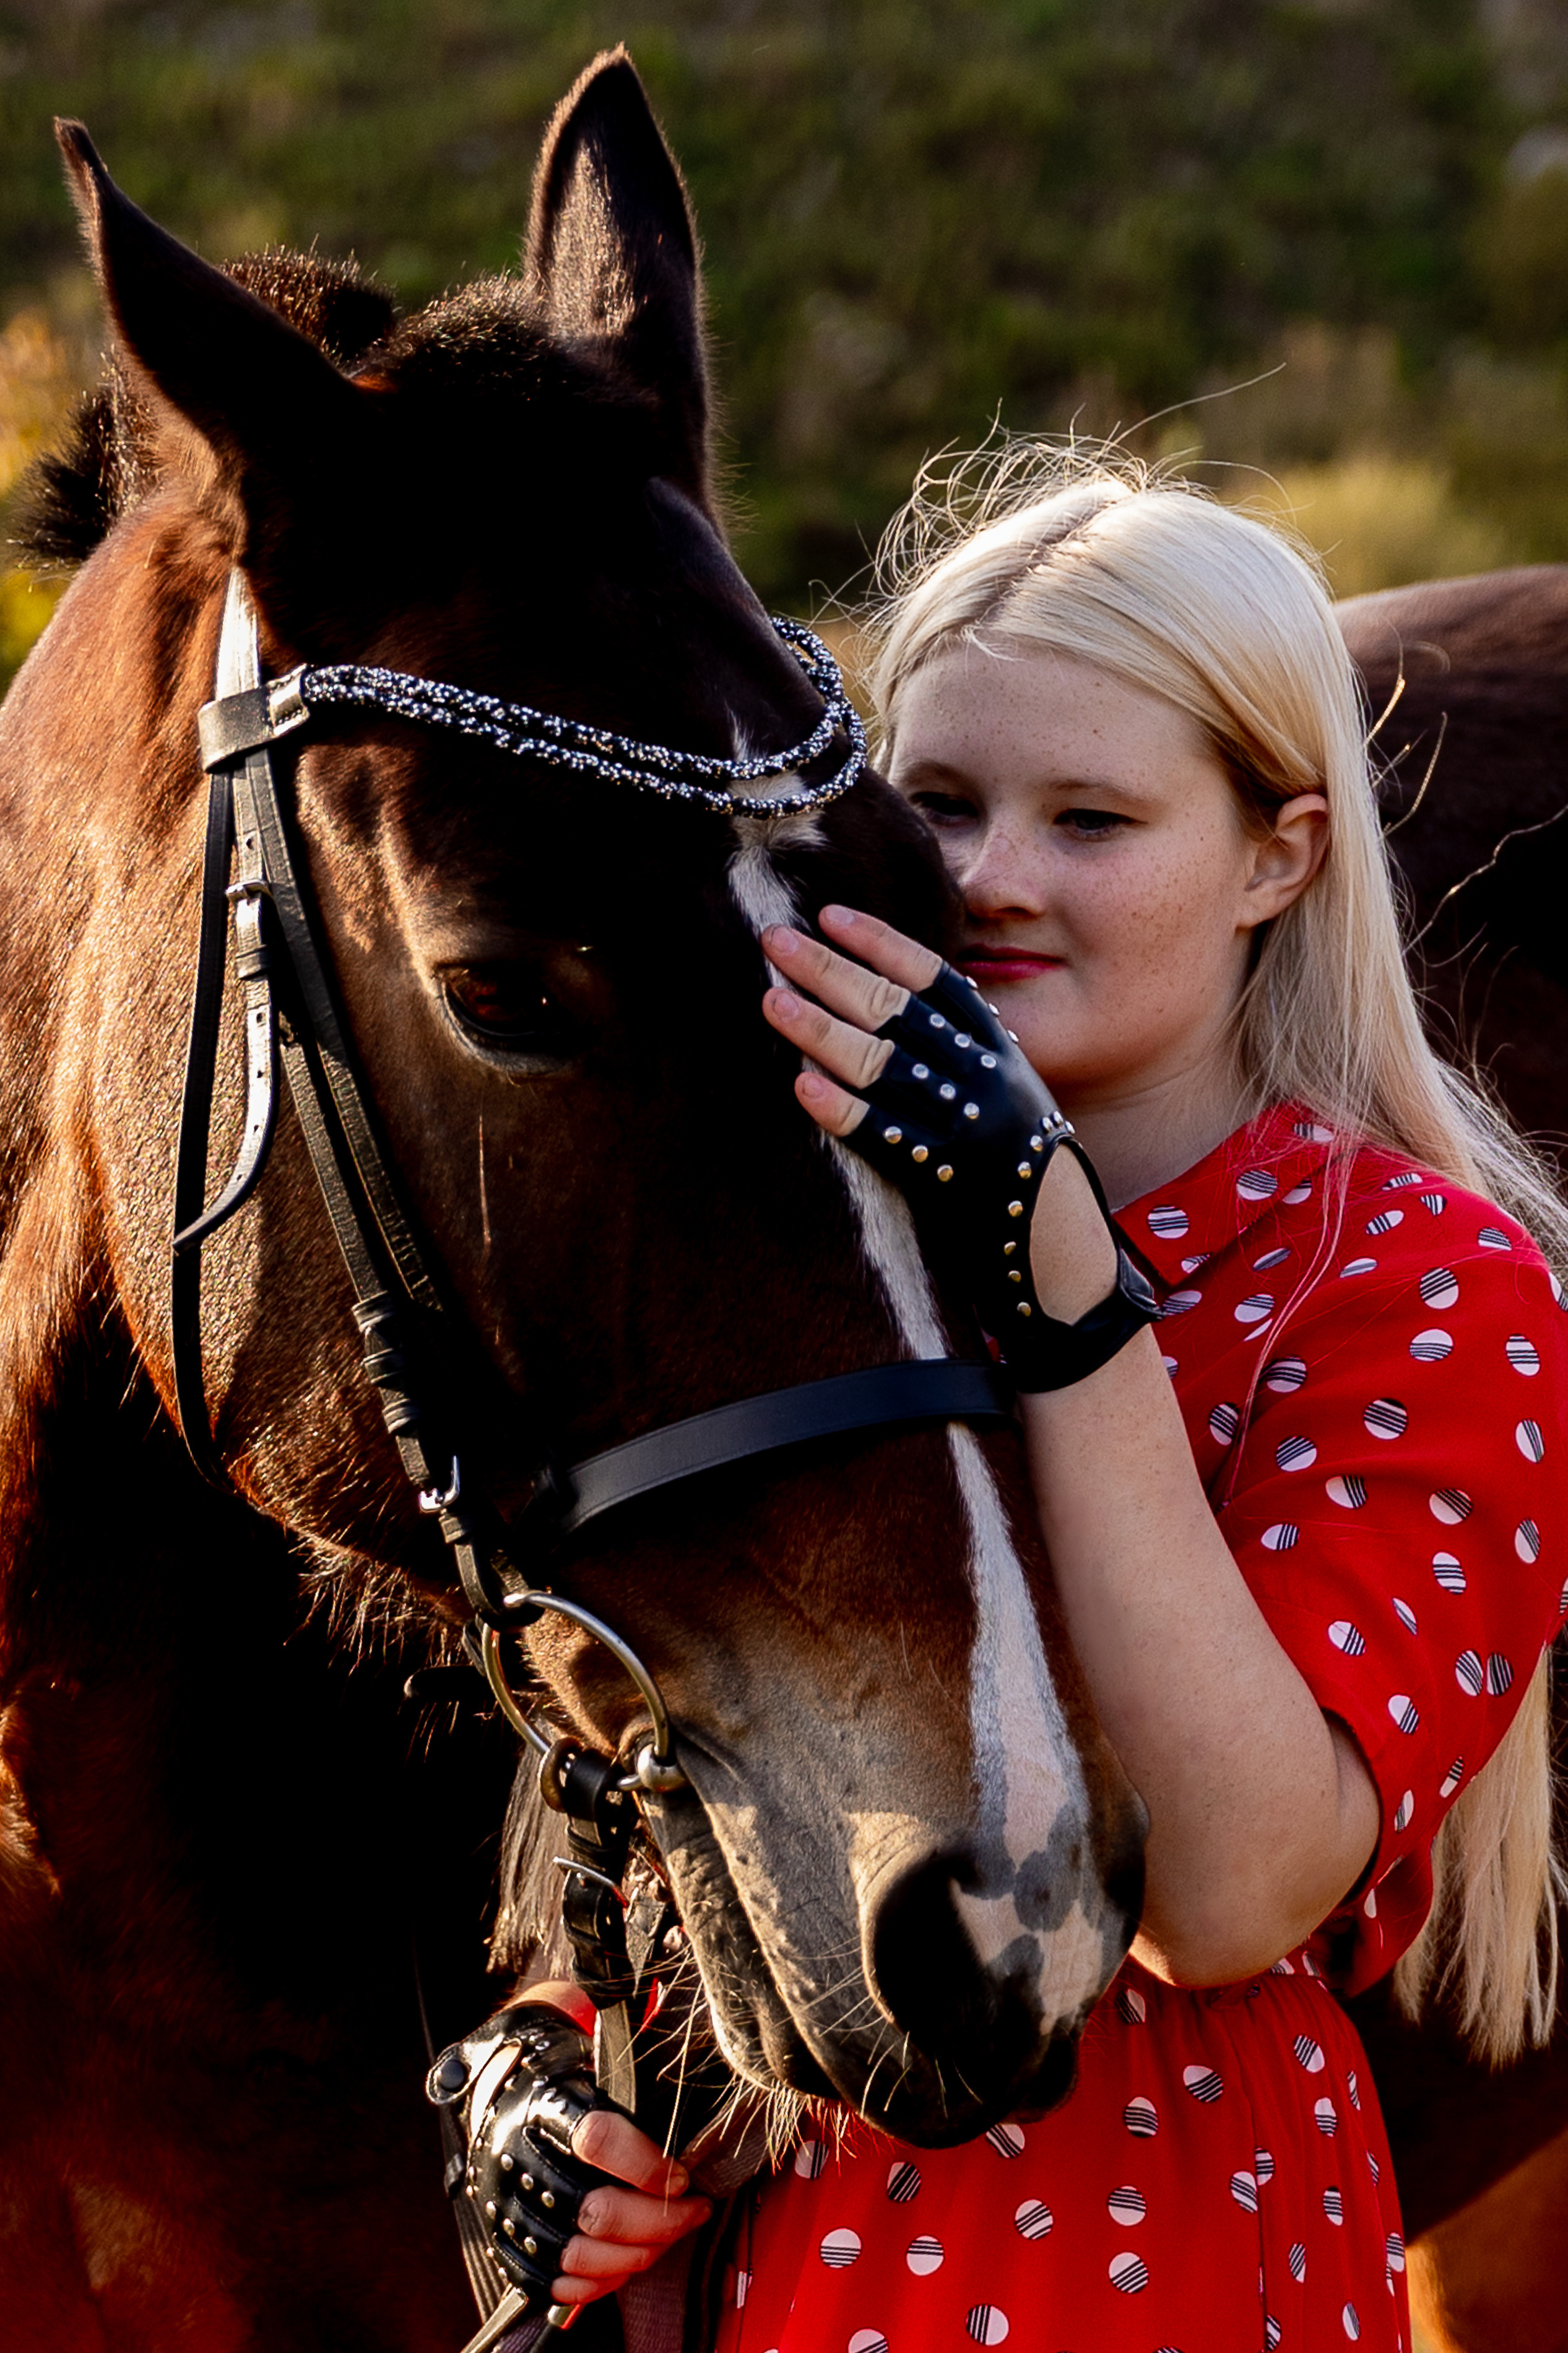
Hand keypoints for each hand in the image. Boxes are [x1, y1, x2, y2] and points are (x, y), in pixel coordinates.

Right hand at [426, 1984, 710, 2313]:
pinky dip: (600, 2282)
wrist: (499, 2088)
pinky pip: (557, 2284)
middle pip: (597, 2211)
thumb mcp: (594, 2056)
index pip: (598, 2140)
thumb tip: (694, 2111)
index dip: (648, 2165)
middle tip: (695, 2209)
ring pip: (582, 2255)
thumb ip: (636, 2082)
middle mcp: (520, 2160)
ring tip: (670, 2234)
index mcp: (544, 2105)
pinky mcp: (506, 2244)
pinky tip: (628, 2260)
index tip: (684, 2174)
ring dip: (639, 2253)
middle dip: (660, 2220)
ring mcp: (510, 2208)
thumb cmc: (562, 2073)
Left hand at [762, 905, 1156, 1388]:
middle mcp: (986, 1081)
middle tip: (775, 941)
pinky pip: (887, 1137)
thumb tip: (890, 1007)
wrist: (1064, 1261)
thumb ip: (960, 1052)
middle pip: (897, 1011)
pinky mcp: (948, 1182)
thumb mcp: (1007, 1097)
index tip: (830, 915)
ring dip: (821, 1030)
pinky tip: (803, 1086)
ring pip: (884, 1065)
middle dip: (831, 971)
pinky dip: (844, 1110)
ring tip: (771, 1001)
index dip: (881, 943)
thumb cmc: (1026, 1175)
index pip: (935, 980)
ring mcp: (968, 1129)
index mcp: (1001, 1051)